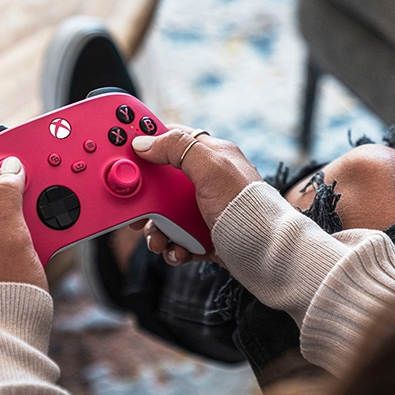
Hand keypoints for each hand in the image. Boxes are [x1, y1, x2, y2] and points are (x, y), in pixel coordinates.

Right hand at [131, 126, 262, 265]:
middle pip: (161, 184)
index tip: (126, 154)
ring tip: (159, 241)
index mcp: (211, 156)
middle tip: (136, 214)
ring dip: (156, 231)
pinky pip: (176, 238)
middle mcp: (206, 181)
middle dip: (146, 202)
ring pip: (164, 215)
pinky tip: (177, 251)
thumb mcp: (211, 168)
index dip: (148, 144)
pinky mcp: (204, 235)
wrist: (267, 254)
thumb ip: (178, 148)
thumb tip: (145, 142)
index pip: (173, 139)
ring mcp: (204, 209)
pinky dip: (172, 247)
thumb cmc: (246, 207)